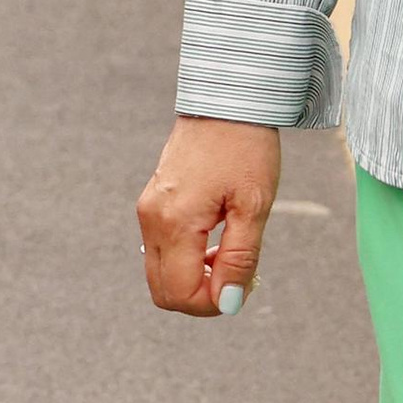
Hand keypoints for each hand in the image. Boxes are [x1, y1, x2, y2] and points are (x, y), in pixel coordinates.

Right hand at [137, 116, 278, 317]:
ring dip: (194, 279)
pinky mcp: (152, 203)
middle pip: (164, 292)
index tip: (244, 287)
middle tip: (238, 277)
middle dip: (201, 297)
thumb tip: (228, 304)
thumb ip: (239, 258)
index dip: (213, 305)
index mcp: (175, 222)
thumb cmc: (246, 146)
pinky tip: (216, 240)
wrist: (226, 98)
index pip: (181, 294)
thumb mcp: (254, 206)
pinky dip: (186, 260)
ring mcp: (148, 211)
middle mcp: (152, 220)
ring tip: (231, 255)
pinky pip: (161, 250)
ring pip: (160, 273)